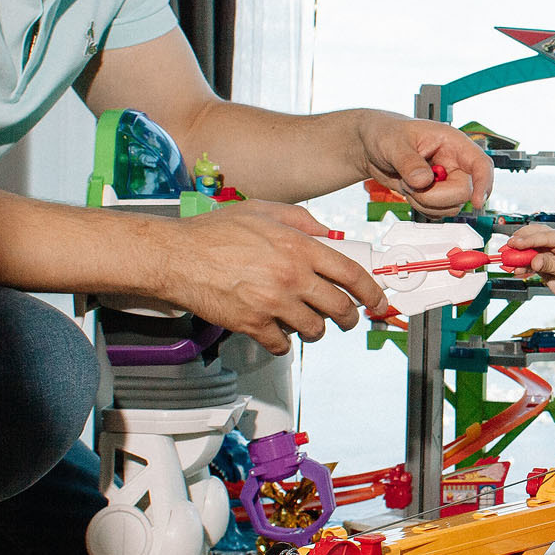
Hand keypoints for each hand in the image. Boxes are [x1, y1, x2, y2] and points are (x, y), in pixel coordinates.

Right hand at [145, 202, 389, 352]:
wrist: (176, 256)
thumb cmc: (215, 231)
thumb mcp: (263, 210)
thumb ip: (301, 219)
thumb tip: (327, 233)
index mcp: (299, 247)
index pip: (351, 274)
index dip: (372, 292)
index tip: (378, 302)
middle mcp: (291, 276)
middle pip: (339, 308)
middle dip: (348, 318)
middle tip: (345, 319)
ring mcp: (273, 303)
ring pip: (314, 330)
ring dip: (315, 329)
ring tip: (305, 322)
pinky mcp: (252, 324)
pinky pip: (282, 345)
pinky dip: (283, 343)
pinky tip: (275, 333)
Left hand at [357, 112, 492, 214]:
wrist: (372, 147)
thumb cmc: (385, 133)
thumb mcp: (393, 144)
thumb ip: (409, 162)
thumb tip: (424, 181)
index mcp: (452, 143)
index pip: (481, 164)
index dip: (483, 183)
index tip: (476, 202)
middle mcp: (454, 163)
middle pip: (463, 192)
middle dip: (434, 196)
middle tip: (411, 184)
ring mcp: (446, 181)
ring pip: (451, 206)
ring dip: (425, 202)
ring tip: (407, 183)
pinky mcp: (436, 194)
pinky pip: (438, 212)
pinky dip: (421, 208)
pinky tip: (410, 191)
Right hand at [509, 224, 554, 308]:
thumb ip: (548, 263)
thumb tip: (534, 260)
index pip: (542, 235)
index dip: (527, 239)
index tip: (514, 243)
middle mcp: (554, 242)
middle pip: (532, 236)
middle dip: (519, 242)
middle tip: (507, 248)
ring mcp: (547, 252)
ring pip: (527, 249)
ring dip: (518, 256)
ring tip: (509, 262)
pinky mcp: (542, 263)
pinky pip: (528, 261)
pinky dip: (521, 266)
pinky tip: (516, 270)